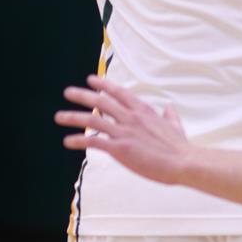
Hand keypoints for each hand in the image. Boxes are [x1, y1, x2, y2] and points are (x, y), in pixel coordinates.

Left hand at [58, 75, 192, 184]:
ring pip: (92, 119)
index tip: (91, 79)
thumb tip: (169, 108)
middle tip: (68, 92)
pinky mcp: (120, 148)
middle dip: (82, 95)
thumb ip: (170, 116)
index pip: (119, 92)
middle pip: (101, 101)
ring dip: (73, 117)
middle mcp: (131, 117)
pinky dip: (79, 140)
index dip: (104, 84)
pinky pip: (94, 141)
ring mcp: (124, 131)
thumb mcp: (175, 126)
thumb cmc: (180, 147)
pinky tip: (68, 141)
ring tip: (59, 117)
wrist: (183, 162)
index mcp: (143, 110)